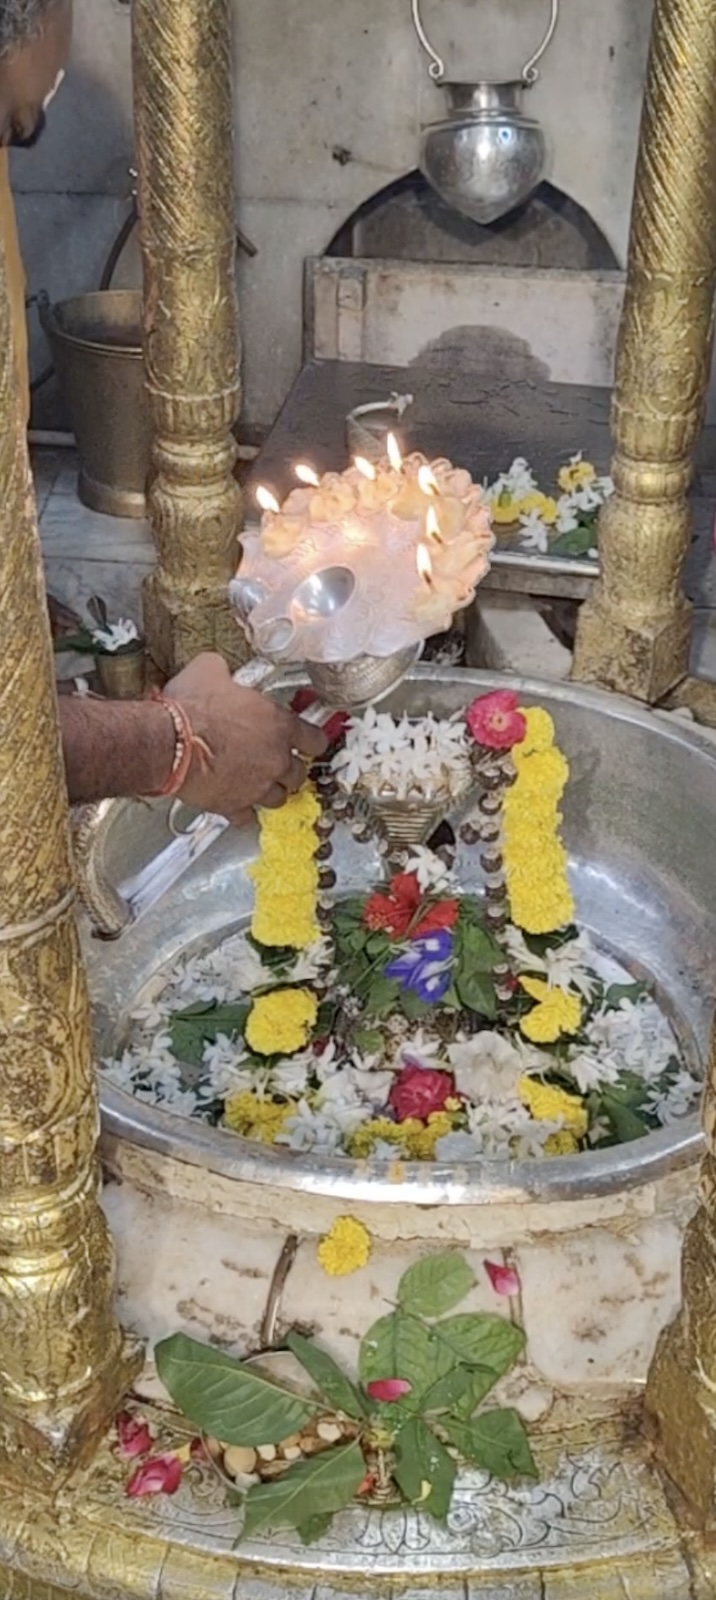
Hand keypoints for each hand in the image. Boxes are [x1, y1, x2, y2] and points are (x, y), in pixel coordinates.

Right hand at [165, 653, 327, 826]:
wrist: (169, 742)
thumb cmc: (191, 707)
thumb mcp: (209, 670)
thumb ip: (225, 672)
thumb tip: (218, 669)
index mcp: (279, 724)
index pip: (315, 739)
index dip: (312, 740)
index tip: (310, 742)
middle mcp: (275, 759)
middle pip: (299, 773)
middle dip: (289, 768)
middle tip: (277, 762)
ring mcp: (257, 786)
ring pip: (279, 798)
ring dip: (271, 791)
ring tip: (259, 783)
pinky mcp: (234, 805)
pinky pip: (248, 817)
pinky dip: (244, 811)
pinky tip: (237, 803)